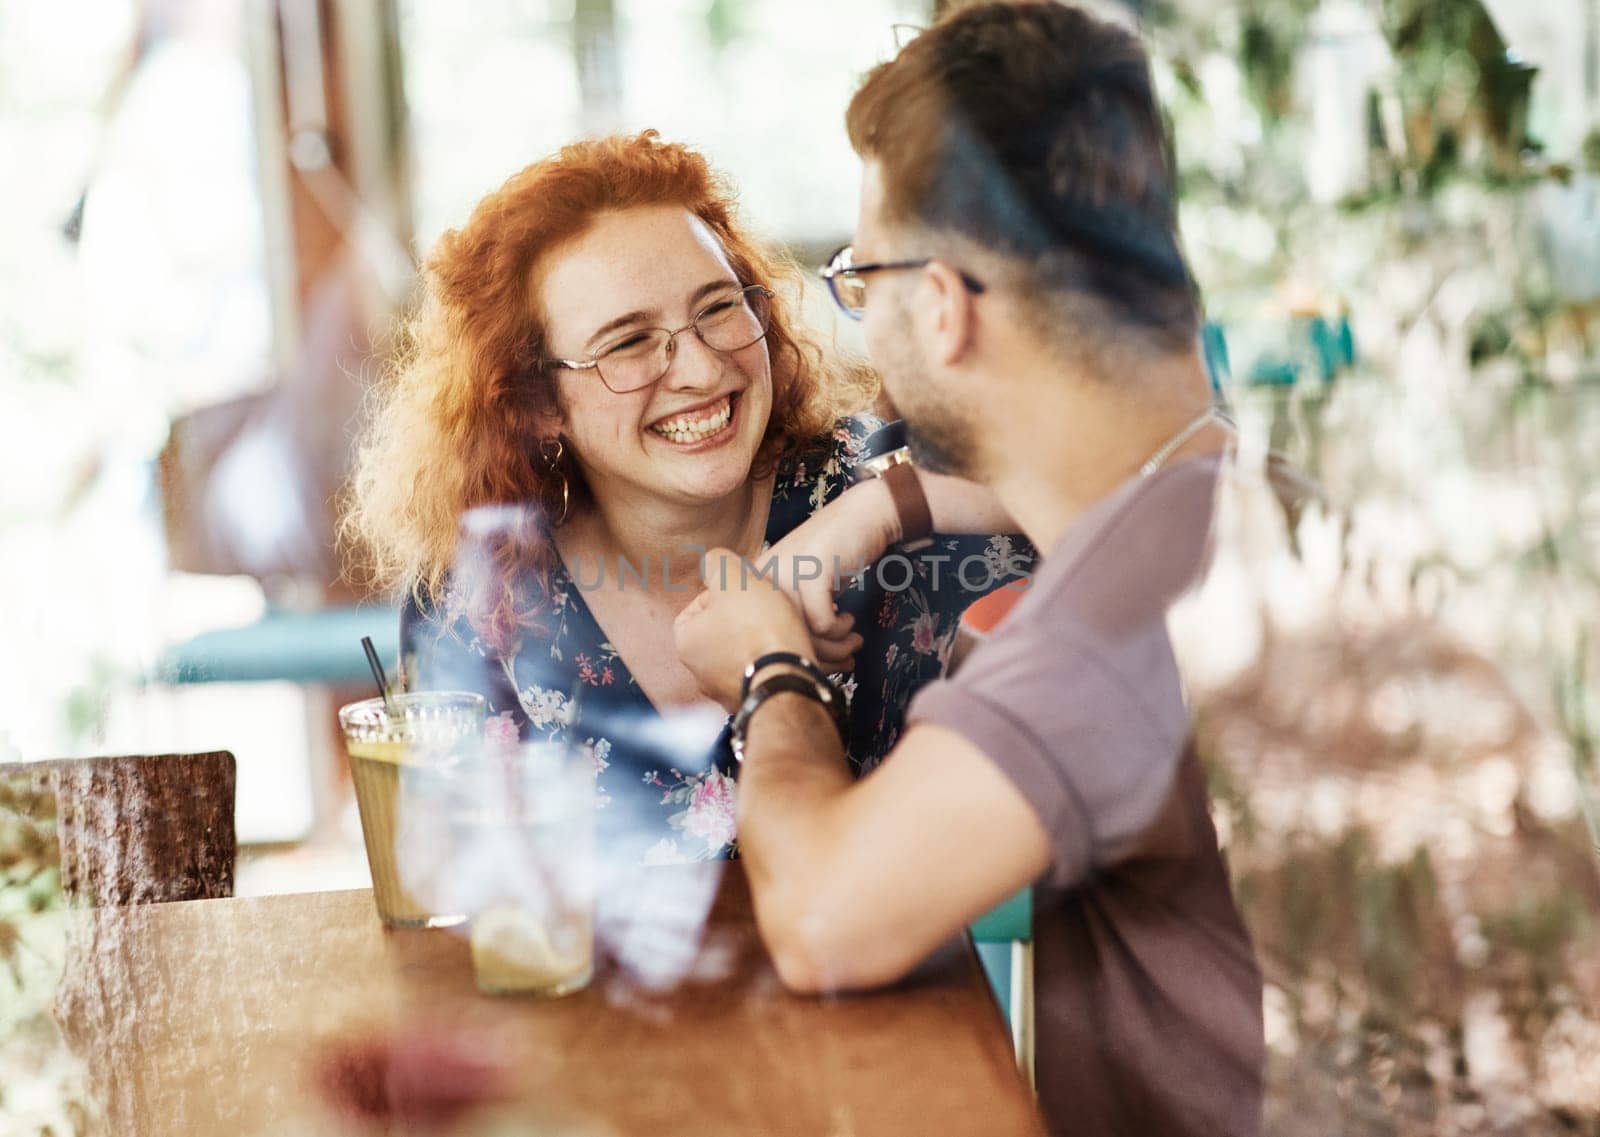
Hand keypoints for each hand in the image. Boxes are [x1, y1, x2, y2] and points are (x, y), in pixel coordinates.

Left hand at [674, 548, 814, 709]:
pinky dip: (768, 664)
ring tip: (778, 632)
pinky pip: (757, 675)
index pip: (700, 604)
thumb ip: (718, 562)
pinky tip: (783, 654)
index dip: (727, 592)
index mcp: (686, 642)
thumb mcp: (735, 577)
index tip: (747, 593)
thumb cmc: (761, 630)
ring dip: (757, 641)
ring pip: (740, 653)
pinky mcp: (749, 703)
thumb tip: (713, 562)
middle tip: (766, 610)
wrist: (789, 681)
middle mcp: (698, 672)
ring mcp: (723, 692)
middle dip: (744, 618)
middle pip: (721, 630)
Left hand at [761, 480, 894, 662]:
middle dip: (816, 658)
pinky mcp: (810, 574)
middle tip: (843, 663)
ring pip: (801, 636)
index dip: (790, 656)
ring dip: (834, 647)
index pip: (757, 637)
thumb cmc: (832, 558)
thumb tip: (793, 665)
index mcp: (751, 585)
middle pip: (778, 641)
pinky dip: (839, 629)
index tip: (817, 662)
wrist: (862, 518)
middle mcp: (761, 579)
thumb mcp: (800, 590)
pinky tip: (848, 619)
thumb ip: (788, 620)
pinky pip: (822, 624)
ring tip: (851, 642)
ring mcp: (783, 575)